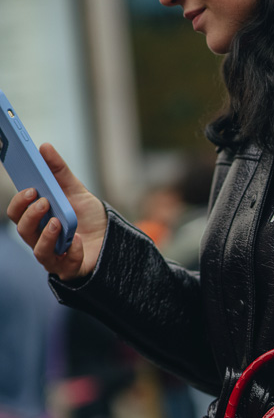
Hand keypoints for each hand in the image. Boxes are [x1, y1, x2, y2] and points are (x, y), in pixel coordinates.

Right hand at [7, 143, 107, 280]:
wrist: (112, 240)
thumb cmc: (88, 217)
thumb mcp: (76, 190)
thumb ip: (59, 171)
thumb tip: (44, 147)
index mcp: (37, 219)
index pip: (17, 212)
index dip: (19, 201)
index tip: (30, 187)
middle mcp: (40, 238)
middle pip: (23, 230)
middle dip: (31, 215)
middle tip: (44, 201)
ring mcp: (54, 256)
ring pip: (38, 250)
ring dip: (47, 235)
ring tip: (58, 221)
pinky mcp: (69, 270)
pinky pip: (64, 265)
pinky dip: (71, 251)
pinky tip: (78, 241)